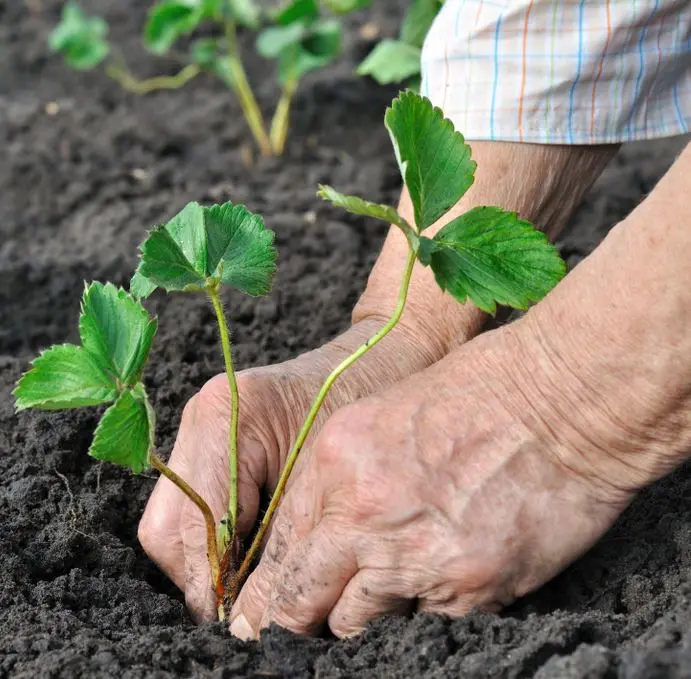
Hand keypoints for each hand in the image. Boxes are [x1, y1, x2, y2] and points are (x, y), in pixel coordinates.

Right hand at [137, 314, 478, 621]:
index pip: (195, 524)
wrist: (379, 357)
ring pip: (172, 524)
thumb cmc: (366, 406)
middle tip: (244, 611)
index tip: (240, 616)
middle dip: (203, 580)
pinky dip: (214, 541)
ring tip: (249, 589)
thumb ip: (282, 537)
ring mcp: (201, 427)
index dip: (215, 581)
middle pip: (168, 530)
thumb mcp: (327, 478)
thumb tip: (253, 606)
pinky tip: (250, 555)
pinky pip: (191, 507)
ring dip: (205, 565)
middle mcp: (202, 418)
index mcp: (228, 416)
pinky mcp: (212, 440)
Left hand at [229, 302, 687, 638]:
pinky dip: (424, 610)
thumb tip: (321, 539)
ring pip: (359, 624)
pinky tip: (442, 575)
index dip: (266, 592)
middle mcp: (364, 515)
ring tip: (388, 587)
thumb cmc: (477, 394)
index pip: (279, 551)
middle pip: (303, 601)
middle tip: (297, 633)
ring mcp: (415, 557)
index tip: (260, 615)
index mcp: (335, 463)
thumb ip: (344, 480)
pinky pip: (423, 623)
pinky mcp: (468, 588)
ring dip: (365, 615)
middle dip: (298, 620)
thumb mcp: (386, 418)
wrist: (560, 399)